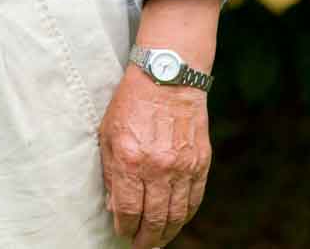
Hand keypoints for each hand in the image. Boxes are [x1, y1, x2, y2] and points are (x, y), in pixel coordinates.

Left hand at [99, 65, 210, 247]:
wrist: (168, 77)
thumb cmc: (131, 103)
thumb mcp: (108, 134)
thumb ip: (111, 172)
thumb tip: (115, 207)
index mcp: (130, 160)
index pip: (128, 210)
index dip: (124, 228)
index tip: (122, 234)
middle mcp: (158, 167)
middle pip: (154, 219)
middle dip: (145, 238)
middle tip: (140, 245)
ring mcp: (183, 167)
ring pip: (177, 215)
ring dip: (166, 233)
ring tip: (157, 240)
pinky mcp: (201, 163)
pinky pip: (194, 200)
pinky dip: (185, 216)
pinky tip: (177, 222)